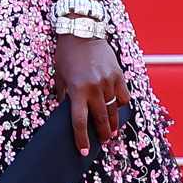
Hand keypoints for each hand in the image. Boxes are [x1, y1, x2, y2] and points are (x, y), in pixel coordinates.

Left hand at [55, 35, 130, 155]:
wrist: (82, 31)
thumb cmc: (66, 54)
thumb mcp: (59, 75)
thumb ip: (63, 94)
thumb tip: (64, 110)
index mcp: (77, 90)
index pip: (79, 122)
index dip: (81, 139)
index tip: (83, 151)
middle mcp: (94, 88)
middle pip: (100, 119)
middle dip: (101, 134)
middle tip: (103, 142)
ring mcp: (108, 81)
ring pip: (114, 110)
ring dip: (113, 123)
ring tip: (112, 132)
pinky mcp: (118, 74)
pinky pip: (123, 95)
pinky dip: (121, 104)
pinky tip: (118, 110)